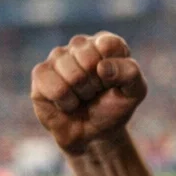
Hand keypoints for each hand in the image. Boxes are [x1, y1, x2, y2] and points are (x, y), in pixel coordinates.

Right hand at [30, 32, 147, 154]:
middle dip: (96, 84)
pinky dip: (66, 102)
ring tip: (82, 97)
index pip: (109, 44)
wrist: (93, 133)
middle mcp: (80, 45)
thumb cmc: (114, 106)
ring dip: (81, 94)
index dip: (114, 70)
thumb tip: (101, 66)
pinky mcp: (40, 73)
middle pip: (89, 58)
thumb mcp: (135, 91)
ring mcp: (58, 57)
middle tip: (96, 91)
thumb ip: (130, 73)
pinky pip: (56, 88)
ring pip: (72, 75)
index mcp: (106, 43)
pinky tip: (67, 102)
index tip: (113, 81)